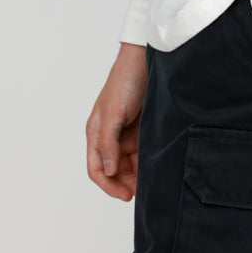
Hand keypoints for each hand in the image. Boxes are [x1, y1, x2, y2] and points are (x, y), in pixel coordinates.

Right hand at [86, 42, 147, 200]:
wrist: (147, 58)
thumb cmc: (125, 80)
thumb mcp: (114, 112)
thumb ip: (108, 142)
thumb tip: (108, 170)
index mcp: (96, 132)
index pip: (96, 168)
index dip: (108, 184)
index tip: (125, 195)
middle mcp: (110, 135)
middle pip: (113, 169)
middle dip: (124, 183)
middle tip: (141, 191)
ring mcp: (126, 132)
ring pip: (129, 163)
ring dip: (137, 174)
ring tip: (150, 181)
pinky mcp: (142, 128)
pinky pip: (142, 151)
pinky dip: (146, 161)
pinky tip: (155, 166)